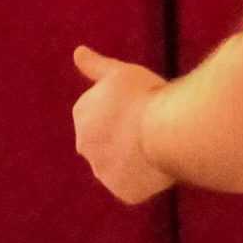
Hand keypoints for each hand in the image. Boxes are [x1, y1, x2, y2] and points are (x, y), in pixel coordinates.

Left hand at [71, 46, 173, 204]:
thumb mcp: (120, 72)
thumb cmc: (145, 95)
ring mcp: (102, 171)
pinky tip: (159, 164)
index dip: (126, 108)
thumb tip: (77, 52)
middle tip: (151, 124)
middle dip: (125, 136)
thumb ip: (95, 65)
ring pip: (120, 165)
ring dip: (134, 158)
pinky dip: (145, 178)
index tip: (142, 103)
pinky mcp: (122, 191)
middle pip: (108, 140)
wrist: (165, 130)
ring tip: (157, 144)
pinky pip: (134, 185)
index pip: (102, 113)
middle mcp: (84, 145)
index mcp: (81, 114)